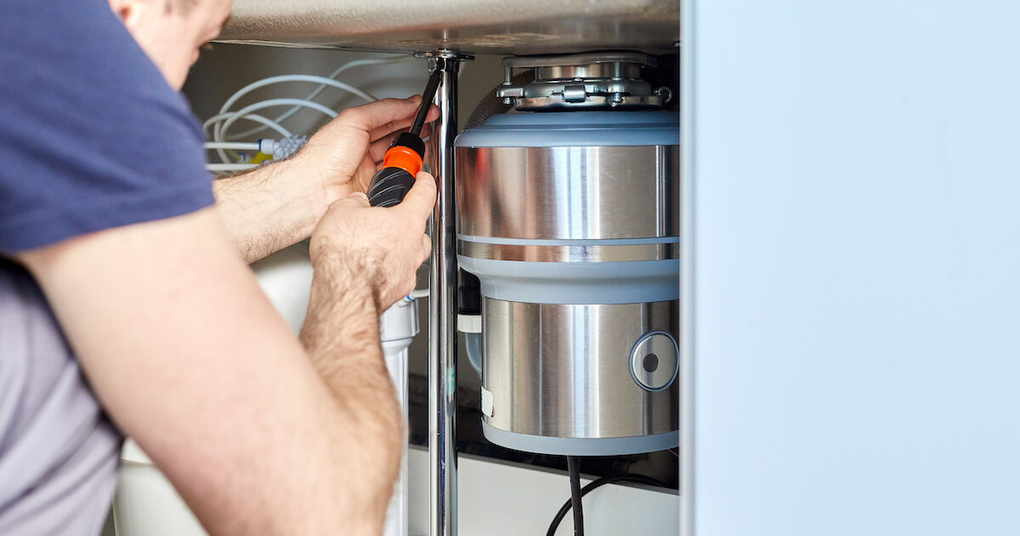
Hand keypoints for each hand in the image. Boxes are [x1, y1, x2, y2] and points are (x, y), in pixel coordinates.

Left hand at [296, 96, 439, 202]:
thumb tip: (407, 103)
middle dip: (415, 132)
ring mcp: (370, 170)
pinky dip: (406, 174)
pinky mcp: (376, 189)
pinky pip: (398, 179)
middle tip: (429, 128)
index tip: (426, 111)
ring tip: (419, 148)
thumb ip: (383, 109)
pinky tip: (407, 168)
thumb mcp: (354, 120)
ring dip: (412, 154)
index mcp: (357, 131)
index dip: (409, 113)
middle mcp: (363, 150)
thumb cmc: (323, 158)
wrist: (314, 191)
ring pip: (400, 159)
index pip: (389, 118)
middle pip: (397, 138)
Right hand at [308, 171, 434, 309]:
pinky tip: (370, 269)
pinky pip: (398, 275)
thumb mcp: (341, 210)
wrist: (345, 292)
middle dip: (407, 222)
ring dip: (399, 249)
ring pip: (411, 255)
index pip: (425, 194)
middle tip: (391, 218)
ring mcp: (408, 271)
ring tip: (377, 246)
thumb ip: (355, 202)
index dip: (424, 183)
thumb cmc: (347, 255)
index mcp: (407, 221)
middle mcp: (414, 247)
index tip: (423, 179)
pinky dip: (388, 271)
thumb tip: (356, 203)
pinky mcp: (398, 290)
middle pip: (420, 229)